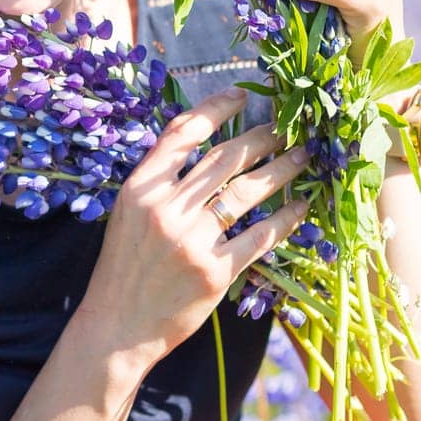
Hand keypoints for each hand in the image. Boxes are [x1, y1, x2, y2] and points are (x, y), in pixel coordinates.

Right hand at [76, 86, 311, 366]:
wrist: (117, 326)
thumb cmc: (123, 267)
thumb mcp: (129, 214)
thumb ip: (161, 183)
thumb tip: (208, 148)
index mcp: (139, 189)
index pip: (182, 133)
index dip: (215, 108)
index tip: (242, 95)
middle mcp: (165, 209)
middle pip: (224, 159)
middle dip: (262, 137)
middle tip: (288, 126)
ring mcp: (192, 240)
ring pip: (247, 192)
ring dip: (281, 170)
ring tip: (303, 157)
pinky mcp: (215, 271)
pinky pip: (259, 236)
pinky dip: (284, 219)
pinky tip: (301, 207)